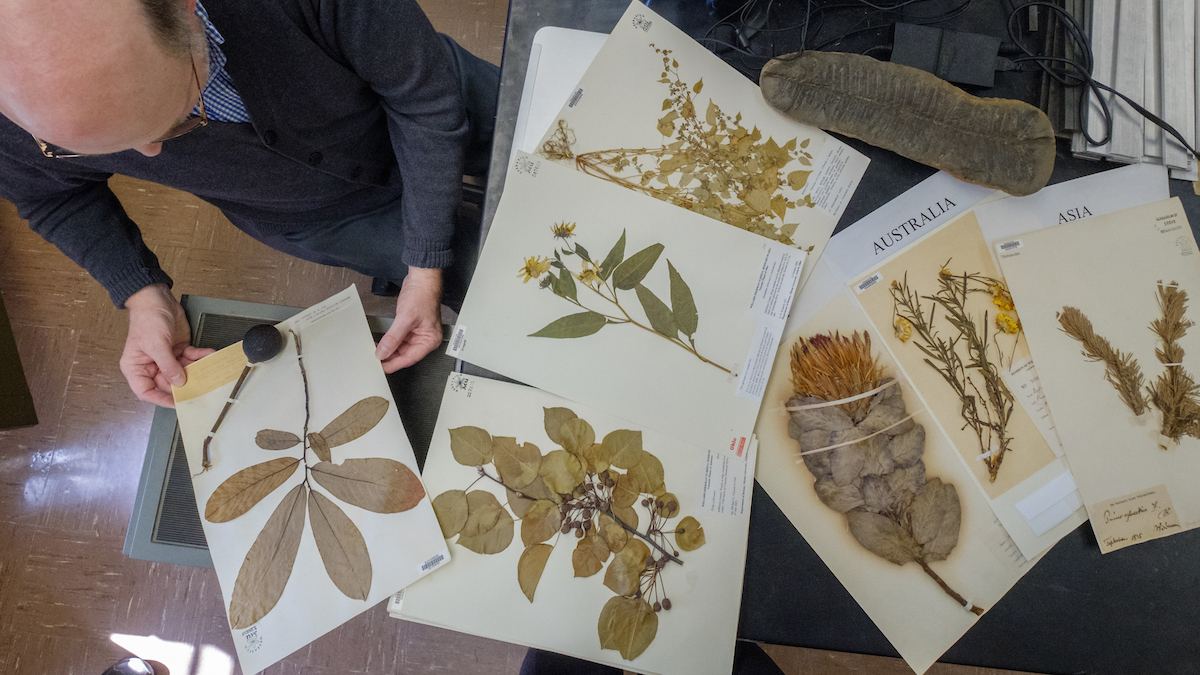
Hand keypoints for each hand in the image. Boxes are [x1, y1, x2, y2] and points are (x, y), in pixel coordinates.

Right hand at [120, 284, 213, 407]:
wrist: (157, 299)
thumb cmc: (147, 319)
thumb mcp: (156, 344)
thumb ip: (168, 366)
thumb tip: (179, 383)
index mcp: (136, 367)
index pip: (146, 391)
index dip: (161, 399)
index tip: (177, 403)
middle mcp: (151, 365)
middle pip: (169, 383)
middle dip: (185, 383)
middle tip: (201, 386)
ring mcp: (166, 358)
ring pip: (183, 371)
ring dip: (196, 370)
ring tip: (208, 369)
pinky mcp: (179, 349)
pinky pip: (191, 358)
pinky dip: (200, 357)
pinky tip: (209, 354)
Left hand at [376, 266, 443, 372]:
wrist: (421, 278)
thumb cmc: (422, 295)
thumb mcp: (405, 318)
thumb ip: (393, 338)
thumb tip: (382, 352)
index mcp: (429, 340)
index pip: (409, 358)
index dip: (394, 364)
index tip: (380, 368)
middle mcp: (424, 339)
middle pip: (404, 354)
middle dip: (389, 357)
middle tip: (374, 361)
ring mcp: (417, 333)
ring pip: (400, 348)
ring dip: (388, 349)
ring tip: (374, 352)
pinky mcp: (409, 327)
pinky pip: (398, 339)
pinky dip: (389, 341)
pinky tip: (380, 343)